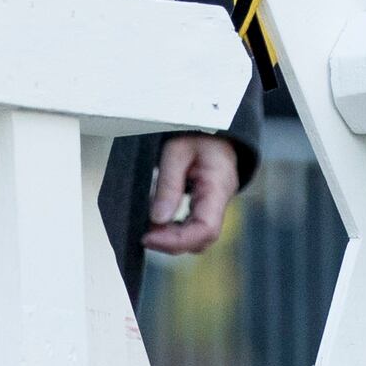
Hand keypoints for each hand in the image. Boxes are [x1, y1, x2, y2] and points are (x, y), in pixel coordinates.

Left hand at [143, 133, 238, 256]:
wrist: (213, 123)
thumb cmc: (197, 133)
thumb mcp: (176, 151)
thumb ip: (168, 185)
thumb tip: (157, 219)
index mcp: (218, 187)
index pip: (206, 229)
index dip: (177, 241)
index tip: (149, 238)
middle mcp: (221, 201)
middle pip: (203, 239)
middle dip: (172, 242)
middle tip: (144, 235)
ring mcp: (216, 205)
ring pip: (198, 237)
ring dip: (173, 238)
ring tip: (149, 229)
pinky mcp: (207, 205)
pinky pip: (194, 226)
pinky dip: (175, 230)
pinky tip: (158, 222)